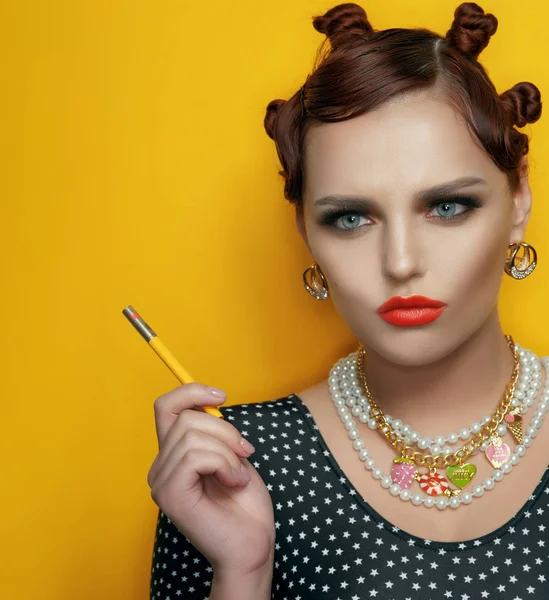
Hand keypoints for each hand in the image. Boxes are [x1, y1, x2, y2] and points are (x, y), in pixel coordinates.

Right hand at [147, 383, 274, 575]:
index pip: (165, 407)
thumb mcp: (232, 453)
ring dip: (228, 451)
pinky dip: (223, 464)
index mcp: (173, 455)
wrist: (253, 544)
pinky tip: (233, 482)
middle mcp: (160, 467)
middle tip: (245, 452)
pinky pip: (195, 457)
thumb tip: (209, 401)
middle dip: (225, 430)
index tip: (221, 395)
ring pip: (193, 436)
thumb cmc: (245, 503)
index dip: (191, 392)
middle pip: (186, 418)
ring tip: (238, 474)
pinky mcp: (170, 495)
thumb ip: (213, 430)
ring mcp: (161, 482)